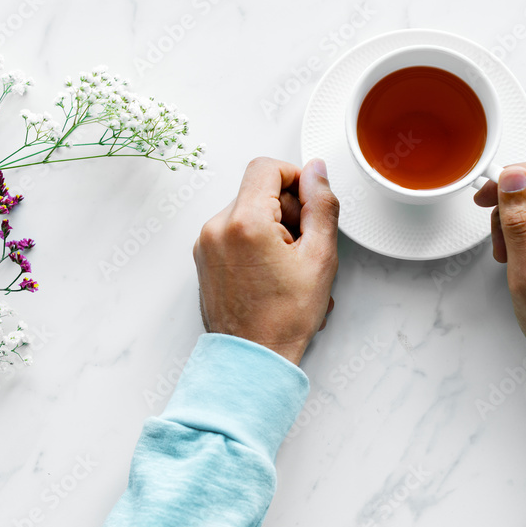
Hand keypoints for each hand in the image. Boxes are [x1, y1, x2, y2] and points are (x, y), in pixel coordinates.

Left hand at [192, 157, 339, 364]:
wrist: (252, 359)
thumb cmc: (284, 318)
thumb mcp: (320, 257)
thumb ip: (321, 205)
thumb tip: (316, 171)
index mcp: (245, 222)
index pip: (266, 168)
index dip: (294, 177)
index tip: (308, 201)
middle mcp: (217, 227)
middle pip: (257, 191)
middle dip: (287, 209)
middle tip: (304, 245)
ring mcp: (206, 243)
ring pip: (247, 211)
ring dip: (273, 227)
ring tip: (288, 264)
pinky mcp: (204, 258)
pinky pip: (234, 231)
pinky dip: (255, 241)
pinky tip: (272, 271)